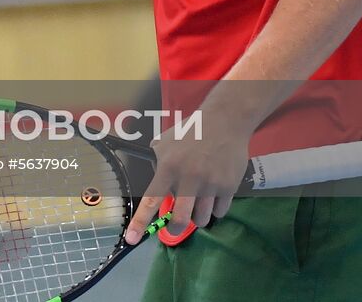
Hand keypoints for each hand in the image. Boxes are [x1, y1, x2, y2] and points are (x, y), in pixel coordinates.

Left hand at [125, 115, 250, 243]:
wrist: (224, 122)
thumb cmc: (191, 131)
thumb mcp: (166, 142)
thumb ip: (157, 162)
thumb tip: (156, 182)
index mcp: (169, 167)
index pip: (151, 200)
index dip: (141, 222)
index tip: (132, 239)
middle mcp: (189, 178)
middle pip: (180, 219)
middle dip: (175, 229)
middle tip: (173, 228)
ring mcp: (210, 183)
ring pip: (202, 218)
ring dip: (198, 217)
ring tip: (197, 202)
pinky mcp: (229, 187)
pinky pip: (220, 211)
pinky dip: (215, 208)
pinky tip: (214, 194)